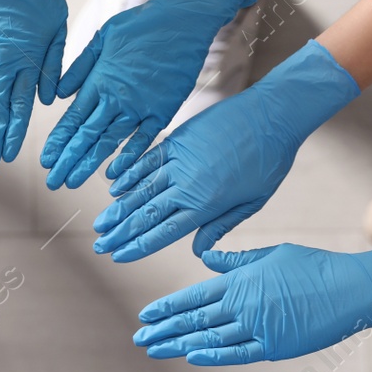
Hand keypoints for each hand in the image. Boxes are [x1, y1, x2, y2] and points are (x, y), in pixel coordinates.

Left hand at [42, 0, 253, 189]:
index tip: (46, 160)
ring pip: (109, 141)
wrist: (184, 19)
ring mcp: (141, 106)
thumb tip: (58, 95)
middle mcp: (117, 98)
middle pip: (86, 136)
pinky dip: (127, 158)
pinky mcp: (163, 111)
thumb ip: (80, 68)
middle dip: (67, 160)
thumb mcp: (103, 37)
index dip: (59, 141)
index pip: (73, 118)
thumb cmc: (142, 23)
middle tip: (53, 181)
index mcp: (100, 80)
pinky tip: (112, 175)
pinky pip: (142, 140)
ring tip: (72, 182)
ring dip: (89, 164)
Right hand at [92, 40, 358, 261]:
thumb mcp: (253, 201)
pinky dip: (129, 175)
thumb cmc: (269, 161)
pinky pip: (147, 161)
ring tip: (100, 224)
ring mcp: (179, 160)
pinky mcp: (178, 139)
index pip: (162, 232)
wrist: (272, 114)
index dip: (137, 246)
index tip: (118, 257)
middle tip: (100, 246)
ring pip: (140, 190)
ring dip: (118, 209)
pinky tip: (114, 189)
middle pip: (145, 215)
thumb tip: (198, 251)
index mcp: (206, 204)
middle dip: (120, 233)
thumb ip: (221, 226)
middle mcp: (187, 184)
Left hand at [134, 238, 371, 364]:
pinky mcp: (276, 347)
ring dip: (178, 345)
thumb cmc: (314, 266)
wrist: (352, 287)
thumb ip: (235, 260)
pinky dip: (212, 356)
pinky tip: (190, 357)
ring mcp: (258, 327)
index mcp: (240, 280)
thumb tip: (204, 257)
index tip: (145, 316)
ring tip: (154, 350)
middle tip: (139, 339)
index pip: (192, 297)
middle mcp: (243, 304)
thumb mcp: (271, 254)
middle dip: (164, 330)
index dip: (166, 308)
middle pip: (193, 320)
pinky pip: (237, 354)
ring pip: (208, 339)